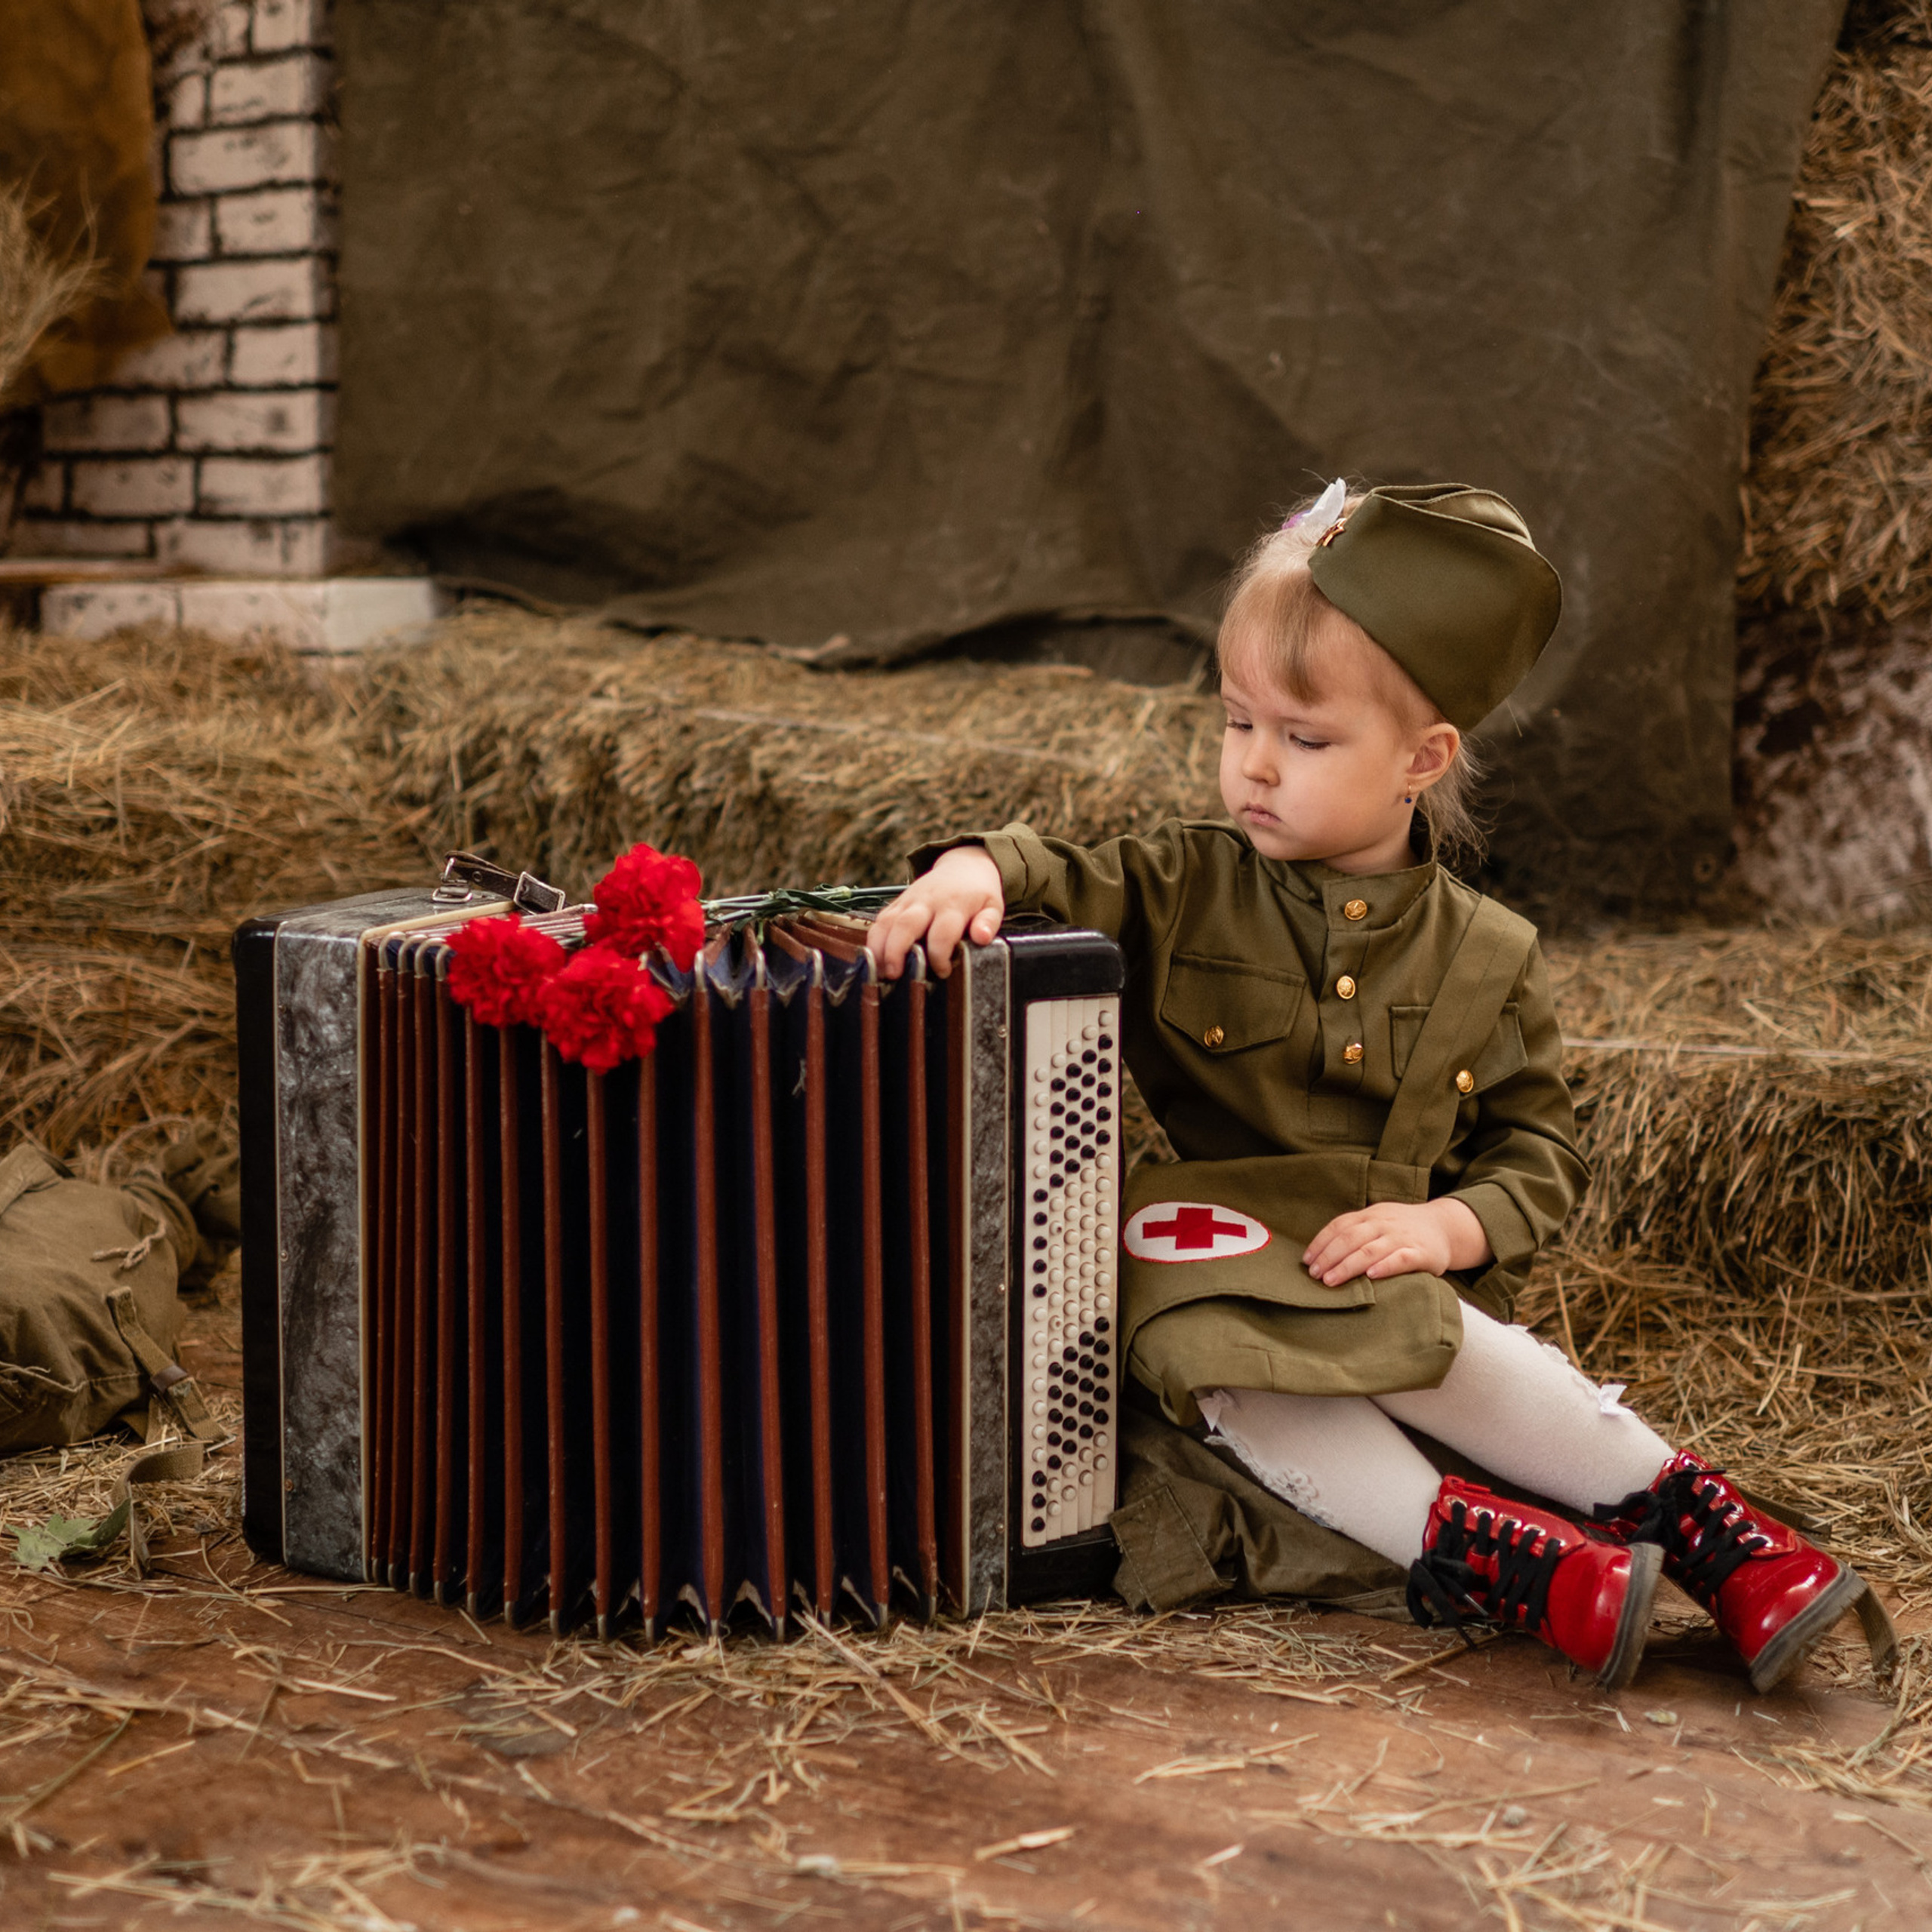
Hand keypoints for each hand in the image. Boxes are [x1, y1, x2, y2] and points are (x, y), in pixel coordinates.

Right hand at [866, 846, 1004, 978]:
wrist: (963, 866)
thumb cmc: (977, 893)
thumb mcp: (993, 905)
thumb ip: (988, 922)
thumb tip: (982, 937)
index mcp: (953, 905)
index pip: (942, 932)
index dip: (939, 955)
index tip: (943, 971)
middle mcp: (927, 901)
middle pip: (906, 924)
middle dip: (896, 951)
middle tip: (894, 975)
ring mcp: (909, 901)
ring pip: (888, 922)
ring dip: (879, 948)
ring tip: (879, 972)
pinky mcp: (897, 902)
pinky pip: (880, 919)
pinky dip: (873, 939)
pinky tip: (873, 959)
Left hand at [1301, 1197, 1490, 1285]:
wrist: (1445, 1227)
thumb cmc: (1402, 1229)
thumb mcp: (1378, 1222)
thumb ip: (1355, 1232)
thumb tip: (1319, 1254)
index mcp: (1371, 1215)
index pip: (1340, 1225)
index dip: (1321, 1242)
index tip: (1307, 1260)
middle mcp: (1384, 1223)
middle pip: (1351, 1238)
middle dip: (1329, 1256)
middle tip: (1315, 1275)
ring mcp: (1403, 1237)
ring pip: (1371, 1249)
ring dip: (1348, 1265)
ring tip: (1331, 1280)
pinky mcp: (1421, 1253)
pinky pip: (1401, 1259)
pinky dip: (1385, 1266)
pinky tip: (1371, 1276)